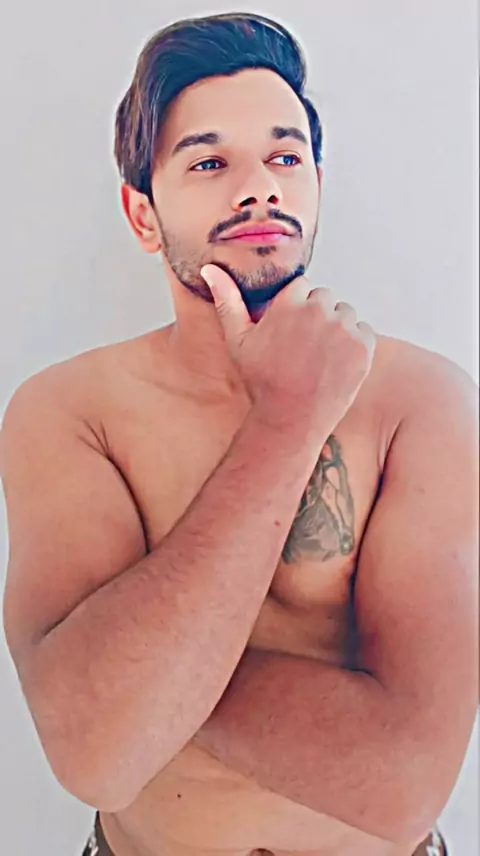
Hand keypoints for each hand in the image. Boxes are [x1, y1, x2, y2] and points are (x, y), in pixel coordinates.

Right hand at [201, 265, 375, 436]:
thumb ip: (227, 300)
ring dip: (337, 329)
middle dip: (317, 316)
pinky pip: (364, 332)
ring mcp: (343, 329)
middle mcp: (318, 311)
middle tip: (304, 348)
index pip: (302, 286)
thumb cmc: (262, 382)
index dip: (295, 308)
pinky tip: (336, 365)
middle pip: (324, 298)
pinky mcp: (362, 347)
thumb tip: (209, 268)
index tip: (289, 331)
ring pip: (345, 314)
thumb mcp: (238, 340)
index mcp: (289, 303)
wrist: (290, 420)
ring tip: (320, 358)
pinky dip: (354, 346)